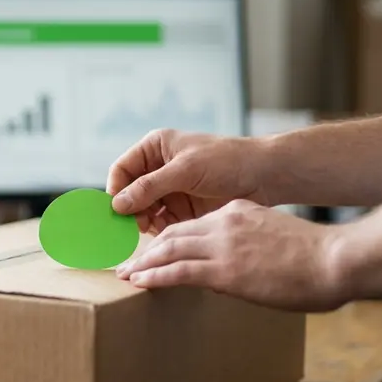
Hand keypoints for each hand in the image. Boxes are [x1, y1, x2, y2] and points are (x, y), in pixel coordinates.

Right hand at [107, 129, 272, 234]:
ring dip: (145, 221)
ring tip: (153, 229)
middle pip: (130, 193)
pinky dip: (160, 229)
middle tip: (136, 225)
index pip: (122, 169)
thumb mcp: (185, 170)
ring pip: (143, 210)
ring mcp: (170, 190)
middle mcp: (159, 168)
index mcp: (155, 148)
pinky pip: (161, 222)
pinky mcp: (182, 208)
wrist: (265, 176)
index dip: (116, 190)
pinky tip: (167, 233)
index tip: (116, 211)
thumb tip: (117, 204)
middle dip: (131, 210)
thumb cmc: (227, 161)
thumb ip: (149, 186)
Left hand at [115, 200, 349, 311]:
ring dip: (144, 263)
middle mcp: (226, 222)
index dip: (170, 238)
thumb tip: (232, 274)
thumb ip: (251, 249)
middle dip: (148, 250)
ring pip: (170, 249)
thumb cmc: (320, 257)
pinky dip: (154, 276)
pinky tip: (139, 282)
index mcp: (239, 212)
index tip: (155, 250)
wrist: (338, 260)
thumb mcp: (276, 240)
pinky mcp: (225, 270)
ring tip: (126, 274)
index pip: (194, 225)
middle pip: (174, 233)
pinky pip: (178, 271)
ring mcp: (224, 245)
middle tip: (130, 263)